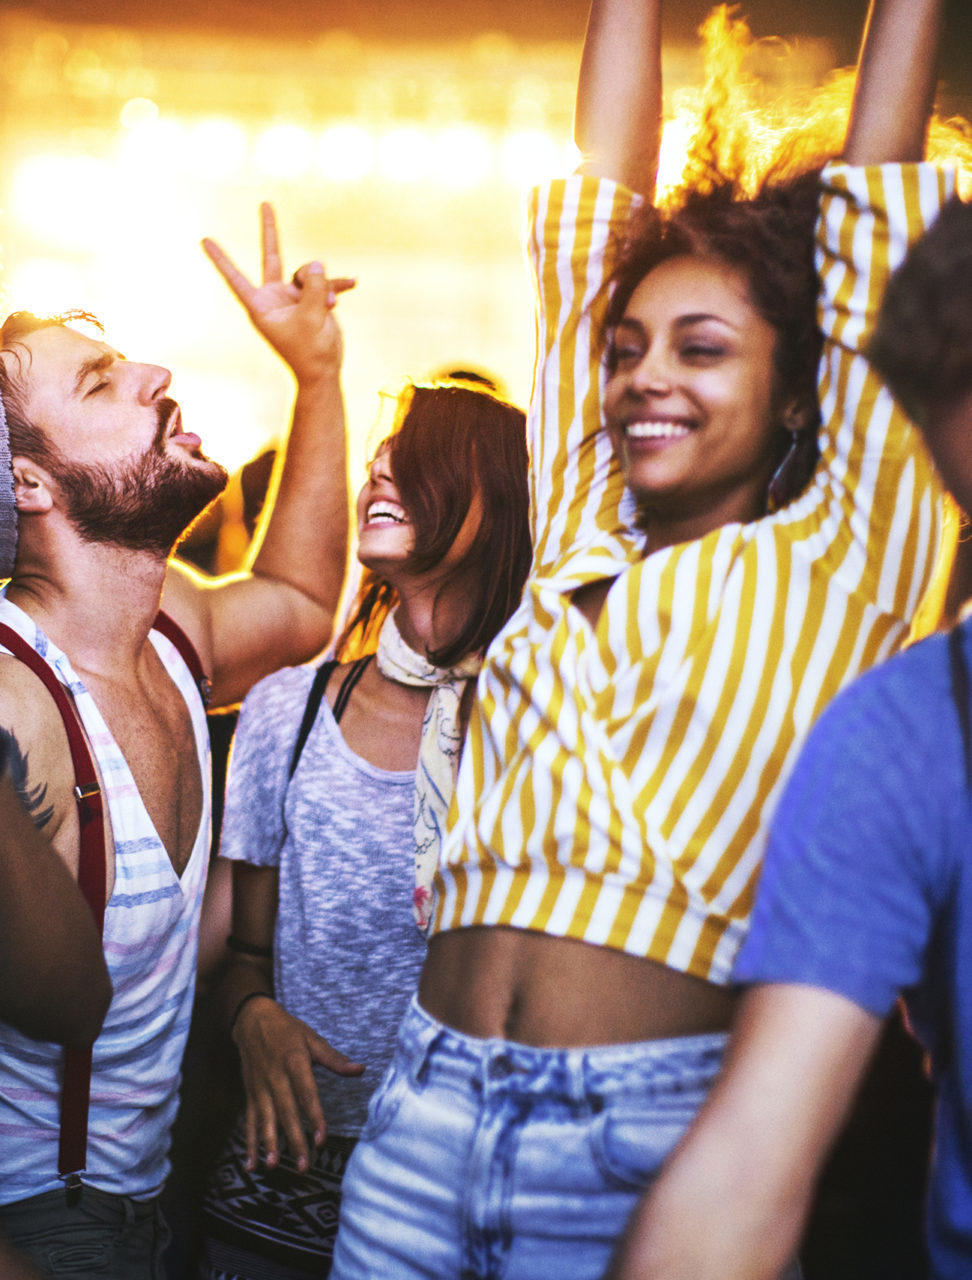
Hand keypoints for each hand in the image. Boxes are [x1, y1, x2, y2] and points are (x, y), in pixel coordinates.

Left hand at [202, 203, 355, 383]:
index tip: (204, 240)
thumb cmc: (310, 351)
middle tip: (265, 203)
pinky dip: (337, 285)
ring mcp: (295, 296)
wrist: (325, 369)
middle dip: (270, 231)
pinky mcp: (313, 299)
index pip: (236, 278)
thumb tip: (317, 263)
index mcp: (261, 306)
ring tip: (329, 306)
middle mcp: (275, 297)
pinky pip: (325, 283)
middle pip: (271, 257)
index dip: (221, 259)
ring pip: (308, 272)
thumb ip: (314, 288)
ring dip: (322, 285)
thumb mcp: (311, 318)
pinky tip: (352, 284)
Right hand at [233, 994, 364, 1171]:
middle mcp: (275, 1077)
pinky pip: (249, 1121)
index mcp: (294, 1062)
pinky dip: (249, 1143)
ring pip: (265, 1119)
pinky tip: (251, 1164)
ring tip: (274, 1166)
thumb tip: (360, 1070)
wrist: (252, 1020)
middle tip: (303, 1165)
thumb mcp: (312, 1038)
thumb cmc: (287, 1030)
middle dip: (294, 1140)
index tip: (320, 1140)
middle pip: (286, 1112)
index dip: (314, 1117)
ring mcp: (260, 1087)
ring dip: (268, 1144)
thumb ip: (334, 1059)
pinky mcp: (250, 1094)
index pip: (306, 1093)